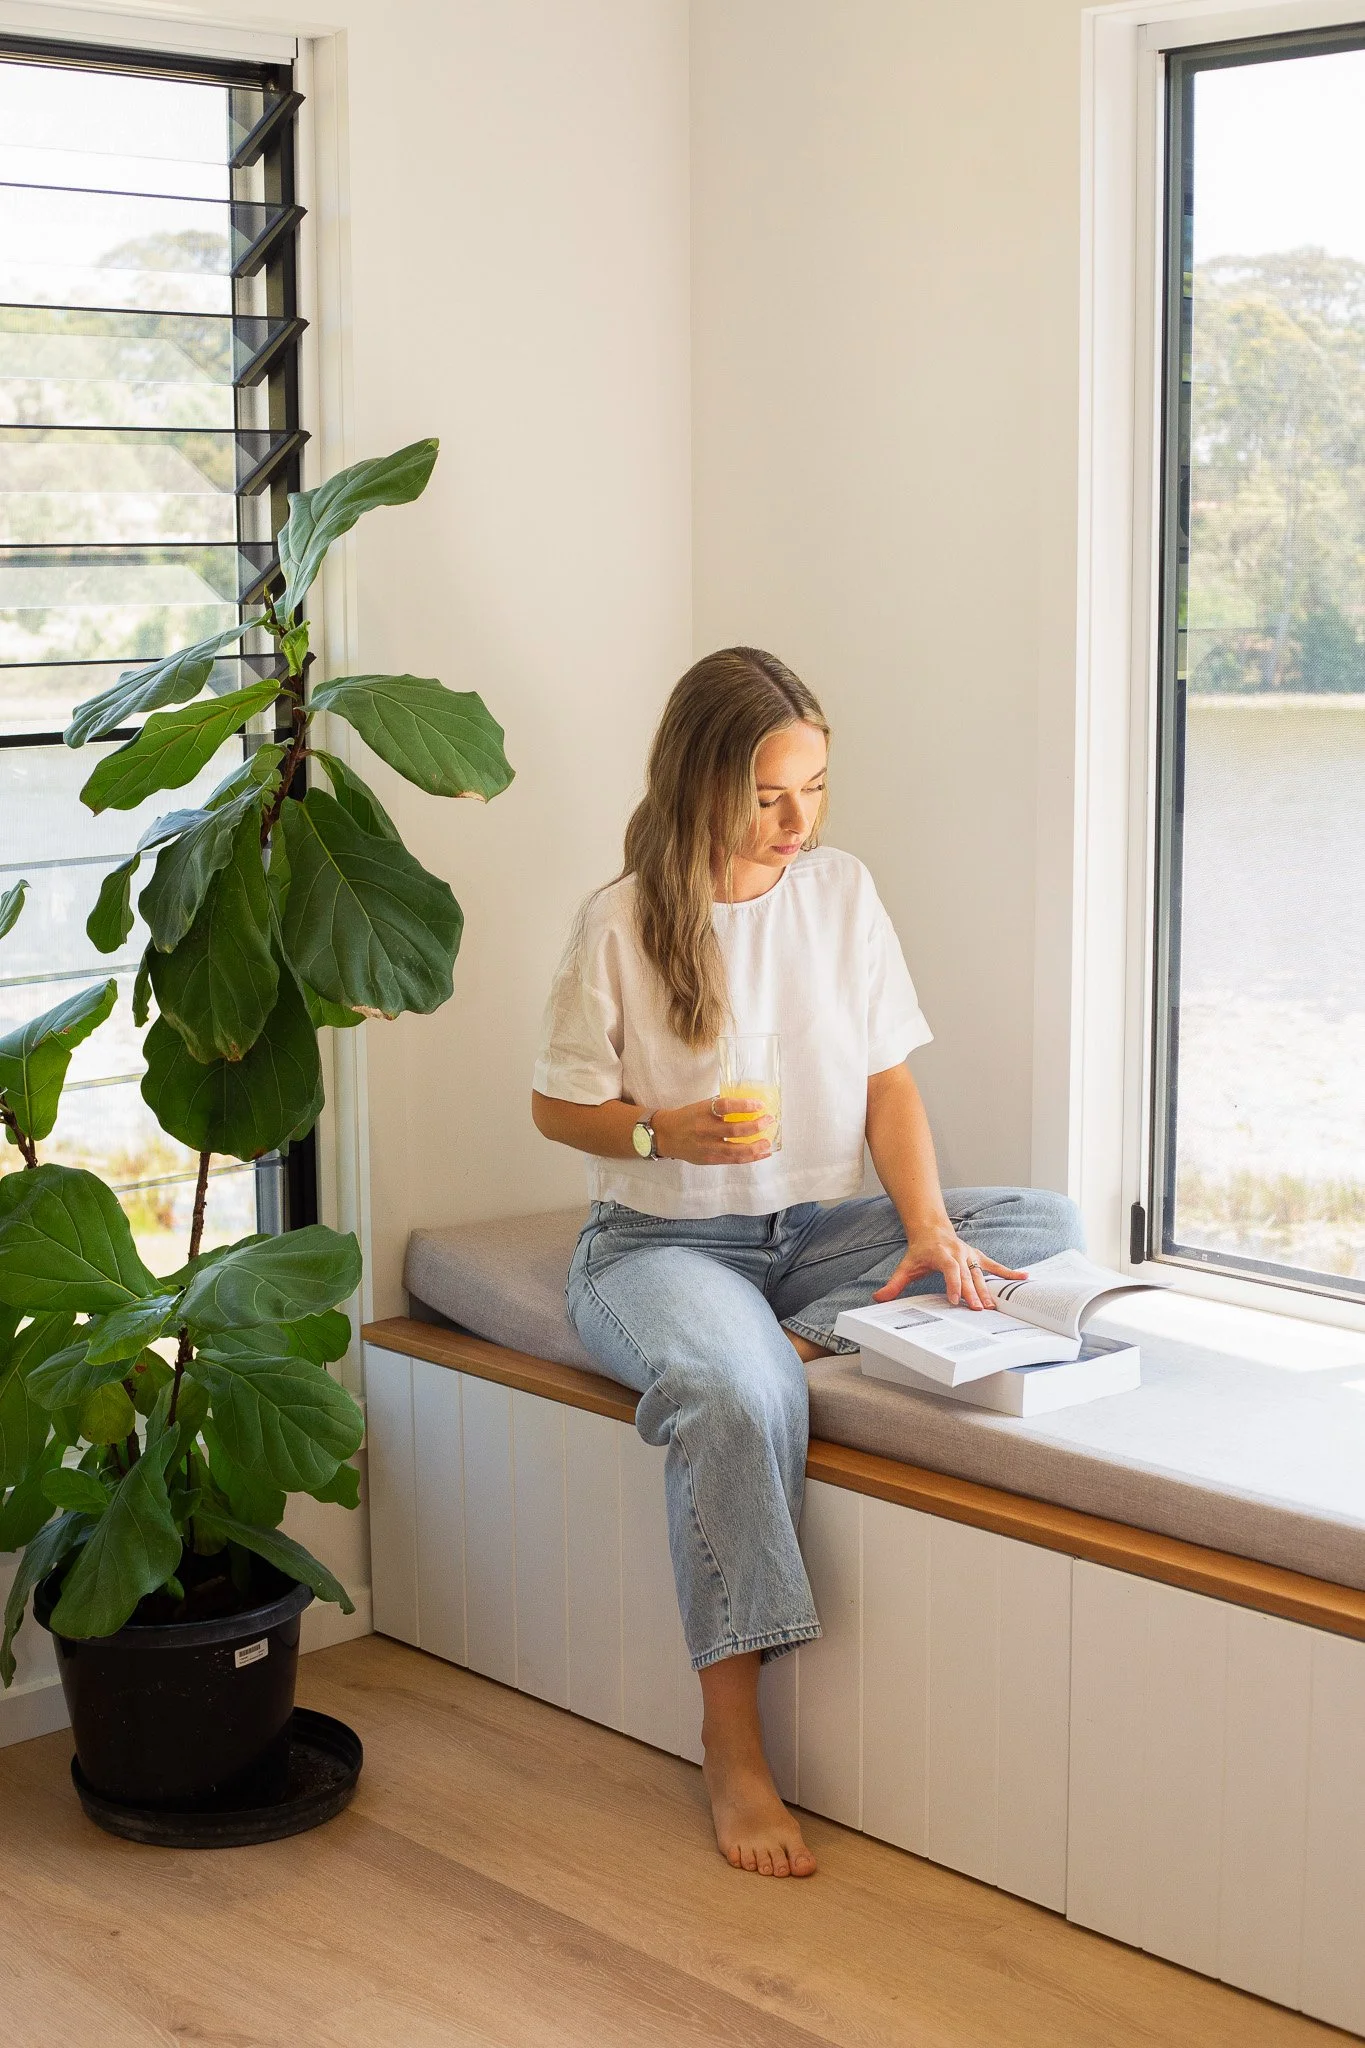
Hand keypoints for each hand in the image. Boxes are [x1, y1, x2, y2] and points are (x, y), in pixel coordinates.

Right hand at [651, 1096, 774, 1166]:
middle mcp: (705, 1130)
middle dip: (756, 1126)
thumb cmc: (687, 1118)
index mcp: (703, 1112)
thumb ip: (720, 1106)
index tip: (760, 1104)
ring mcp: (707, 1147)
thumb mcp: (701, 1106)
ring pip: (736, 1150)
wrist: (666, 1135)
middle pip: (734, 1130)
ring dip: (756, 1146)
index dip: (745, 1105)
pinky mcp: (710, 1159)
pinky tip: (762, 1153)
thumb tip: (748, 1104)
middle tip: (769, 1120)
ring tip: (768, 1141)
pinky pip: (733, 1160)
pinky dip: (751, 1157)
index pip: (726, 1106)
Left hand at [872, 1218, 1024, 1311]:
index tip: (954, 1300)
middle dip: (973, 1292)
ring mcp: (970, 1255)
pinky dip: (1009, 1272)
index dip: (953, 1284)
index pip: (950, 1270)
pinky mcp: (977, 1257)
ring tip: (995, 1306)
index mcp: (942, 1255)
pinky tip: (1024, 1278)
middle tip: (979, 1310)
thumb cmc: (920, 1251)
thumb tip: (878, 1298)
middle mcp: (958, 1254)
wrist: (931, 1229)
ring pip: (980, 1274)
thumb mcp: (905, 1266)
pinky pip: (995, 1266)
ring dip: (988, 1290)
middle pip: (967, 1275)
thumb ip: (894, 1284)